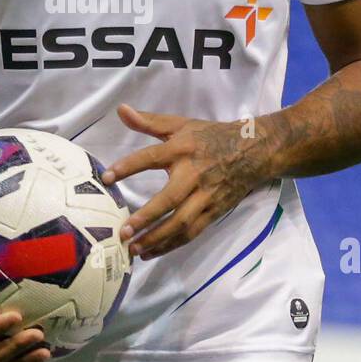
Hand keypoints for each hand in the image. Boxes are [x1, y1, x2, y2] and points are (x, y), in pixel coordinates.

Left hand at [101, 103, 274, 259]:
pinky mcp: (214, 212)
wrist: (254, 151)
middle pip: (170, 199)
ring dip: (158, 238)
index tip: (106, 178)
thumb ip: (148, 121)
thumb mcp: (181, 124)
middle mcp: (194, 174)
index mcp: (182, 148)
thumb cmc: (211, 137)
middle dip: (147, 216)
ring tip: (133, 249)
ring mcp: (206, 196)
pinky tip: (152, 251)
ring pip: (182, 222)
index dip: (128, 167)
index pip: (151, 157)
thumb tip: (120, 110)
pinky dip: (172, 244)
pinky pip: (192, 232)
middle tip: (123, 231)